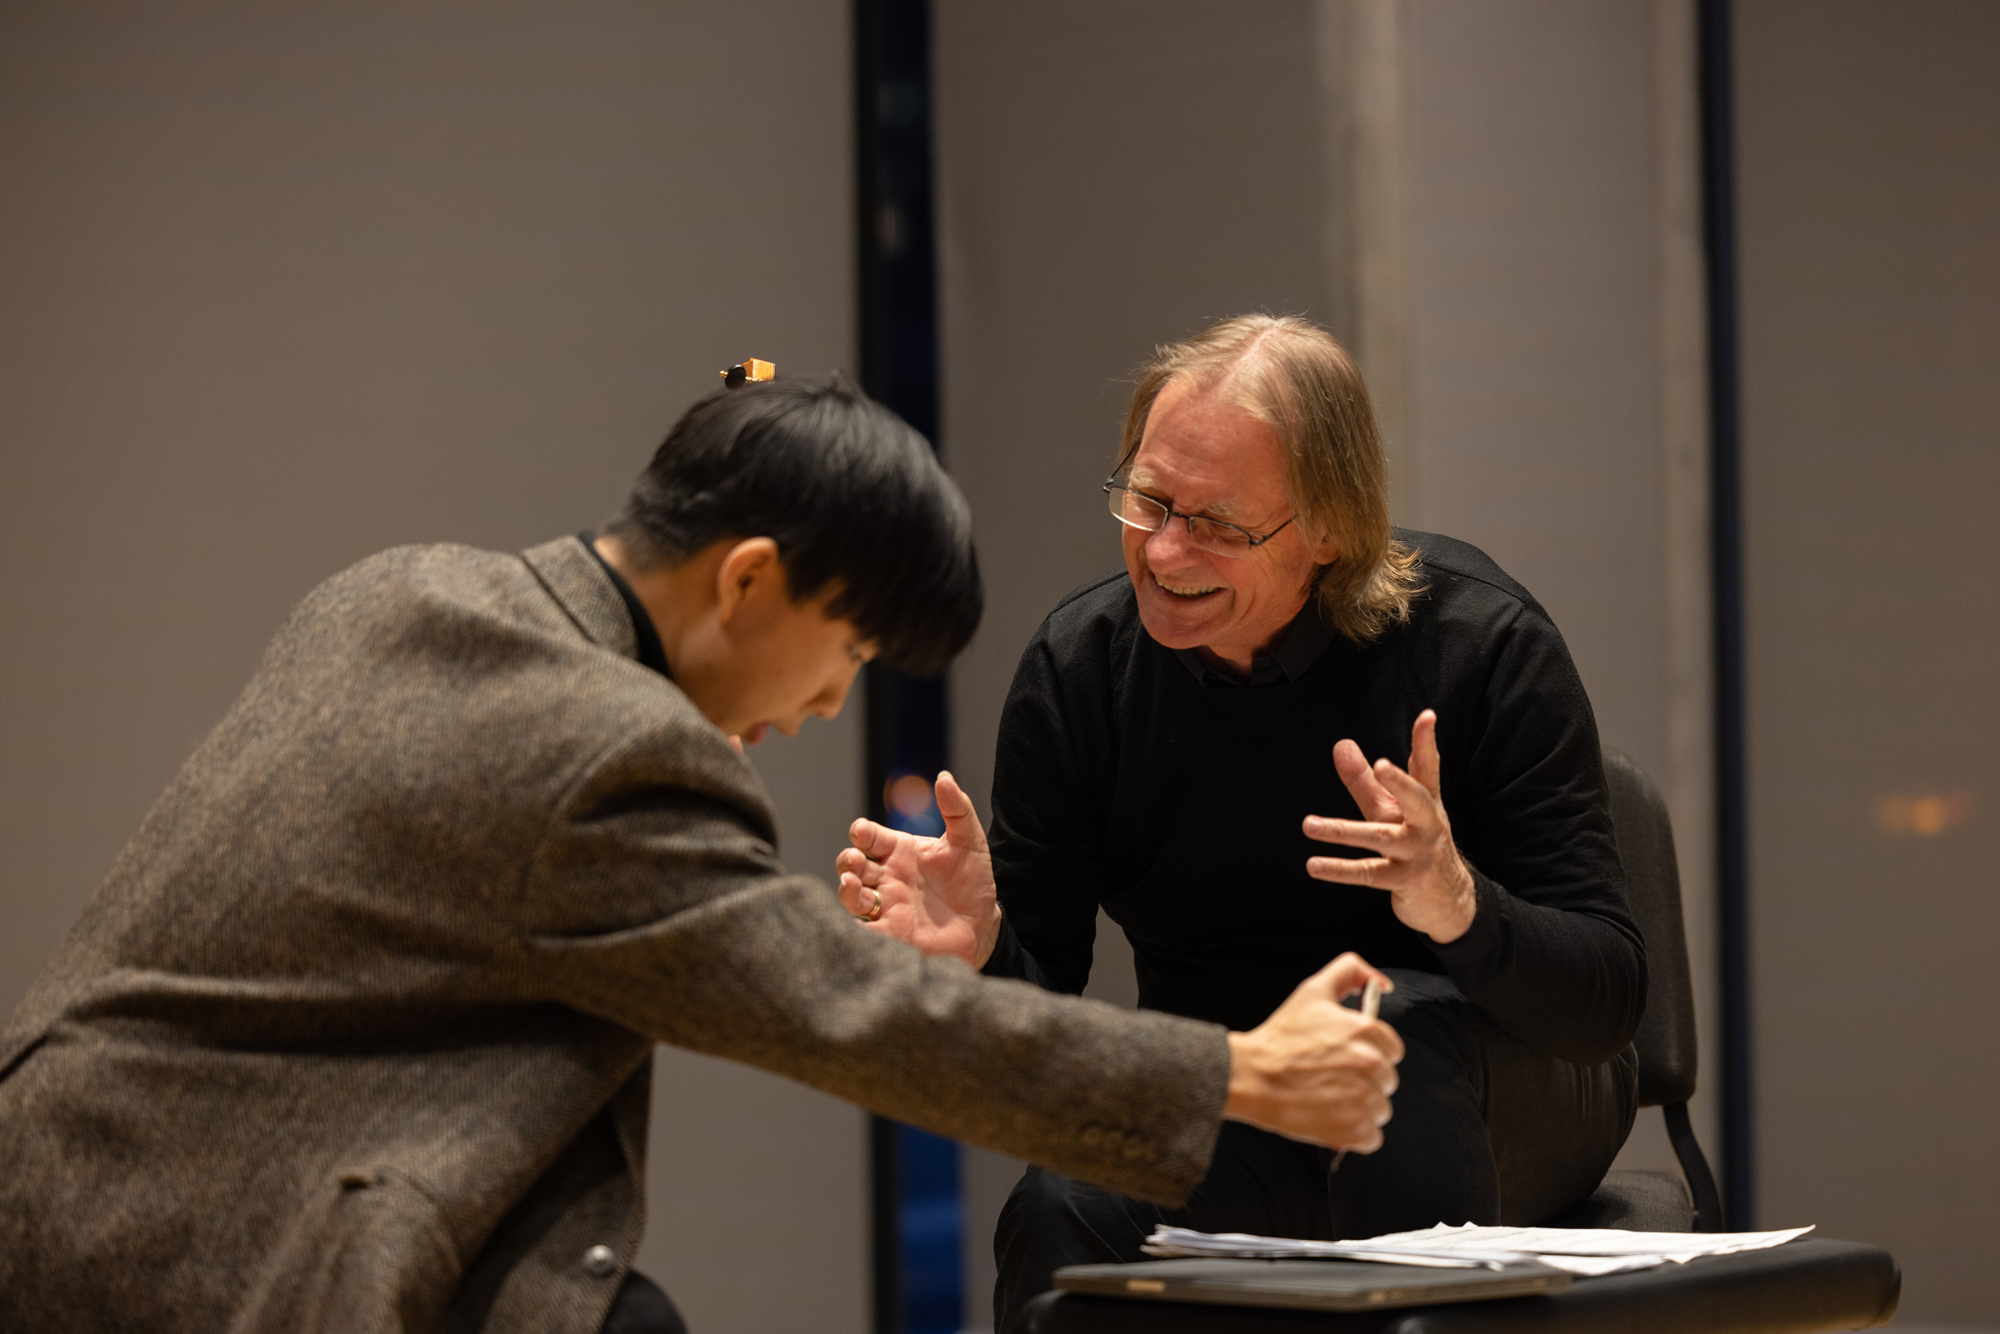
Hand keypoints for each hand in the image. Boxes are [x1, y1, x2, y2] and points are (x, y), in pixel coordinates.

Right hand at [835, 771, 1002, 967]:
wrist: (982, 923)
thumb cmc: (972, 880)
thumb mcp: (968, 841)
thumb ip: (956, 809)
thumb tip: (944, 778)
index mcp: (898, 851)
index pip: (869, 836)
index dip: (862, 832)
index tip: (862, 832)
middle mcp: (886, 877)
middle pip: (852, 864)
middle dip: (848, 861)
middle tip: (855, 862)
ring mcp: (886, 905)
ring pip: (852, 895)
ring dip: (847, 890)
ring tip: (851, 884)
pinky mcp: (890, 933)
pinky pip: (866, 930)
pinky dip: (857, 927)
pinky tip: (858, 924)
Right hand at [1224, 954, 1402, 1149]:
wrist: (1251, 1077)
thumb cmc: (1281, 1038)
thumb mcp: (1313, 990)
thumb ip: (1350, 972)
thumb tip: (1382, 983)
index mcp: (1366, 1030)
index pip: (1392, 1050)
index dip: (1369, 1053)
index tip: (1345, 1057)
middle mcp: (1370, 1063)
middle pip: (1387, 1081)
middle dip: (1364, 1081)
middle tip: (1332, 1077)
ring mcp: (1363, 1099)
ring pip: (1380, 1109)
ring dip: (1359, 1108)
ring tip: (1328, 1098)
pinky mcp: (1354, 1131)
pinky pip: (1372, 1138)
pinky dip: (1353, 1134)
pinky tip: (1330, 1119)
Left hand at [1303, 709, 1477, 944]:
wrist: (1449, 901)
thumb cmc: (1418, 845)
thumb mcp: (1392, 810)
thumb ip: (1366, 780)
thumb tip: (1342, 745)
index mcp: (1426, 804)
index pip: (1427, 768)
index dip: (1426, 742)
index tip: (1427, 716)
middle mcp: (1425, 825)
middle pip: (1416, 799)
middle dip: (1400, 783)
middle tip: (1382, 766)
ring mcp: (1416, 854)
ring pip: (1380, 837)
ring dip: (1342, 831)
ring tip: (1309, 824)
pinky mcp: (1403, 881)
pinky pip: (1368, 873)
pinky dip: (1339, 870)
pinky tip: (1313, 865)